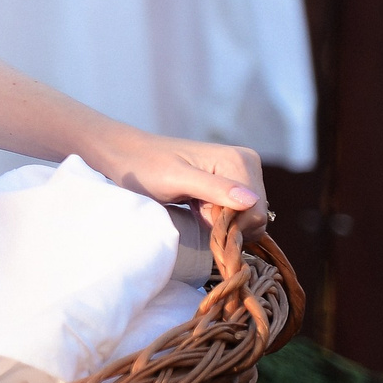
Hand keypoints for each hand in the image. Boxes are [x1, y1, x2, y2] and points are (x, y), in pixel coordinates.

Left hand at [86, 128, 267, 233]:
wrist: (126, 157)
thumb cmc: (145, 167)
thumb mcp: (176, 179)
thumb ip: (213, 189)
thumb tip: (251, 201)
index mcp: (241, 160)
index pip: (256, 212)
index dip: (231, 225)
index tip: (202, 218)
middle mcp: (247, 164)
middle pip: (255, 217)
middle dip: (227, 223)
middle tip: (195, 210)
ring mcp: (240, 174)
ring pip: (246, 219)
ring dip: (220, 222)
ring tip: (194, 207)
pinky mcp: (230, 185)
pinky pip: (235, 215)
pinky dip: (216, 218)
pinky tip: (197, 208)